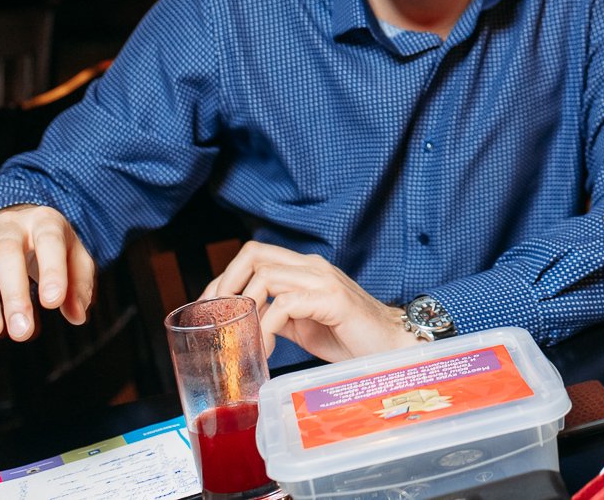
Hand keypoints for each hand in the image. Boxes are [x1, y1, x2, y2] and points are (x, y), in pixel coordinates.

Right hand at [0, 204, 94, 340]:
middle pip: (7, 252)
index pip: (49, 241)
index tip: (52, 303)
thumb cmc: (53, 250)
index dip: (51, 271)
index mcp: (46, 221)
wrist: (19, 226)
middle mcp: (11, 224)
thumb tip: (77, 316)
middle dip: (14, 294)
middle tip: (21, 331)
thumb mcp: (76, 260)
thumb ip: (80, 287)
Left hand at [200, 242, 421, 361]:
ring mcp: (323, 281)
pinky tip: (270, 348)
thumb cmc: (352, 338)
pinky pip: (286, 304)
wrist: (393, 346)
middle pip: (254, 254)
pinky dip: (268, 327)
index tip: (210, 308)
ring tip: (246, 340)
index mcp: (305, 270)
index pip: (254, 255)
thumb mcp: (305, 325)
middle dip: (226, 285)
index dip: (225, 278)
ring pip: (266, 276)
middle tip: (220, 319)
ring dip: (246, 310)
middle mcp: (312, 267)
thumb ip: (279, 316)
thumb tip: (245, 324)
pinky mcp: (333, 300)